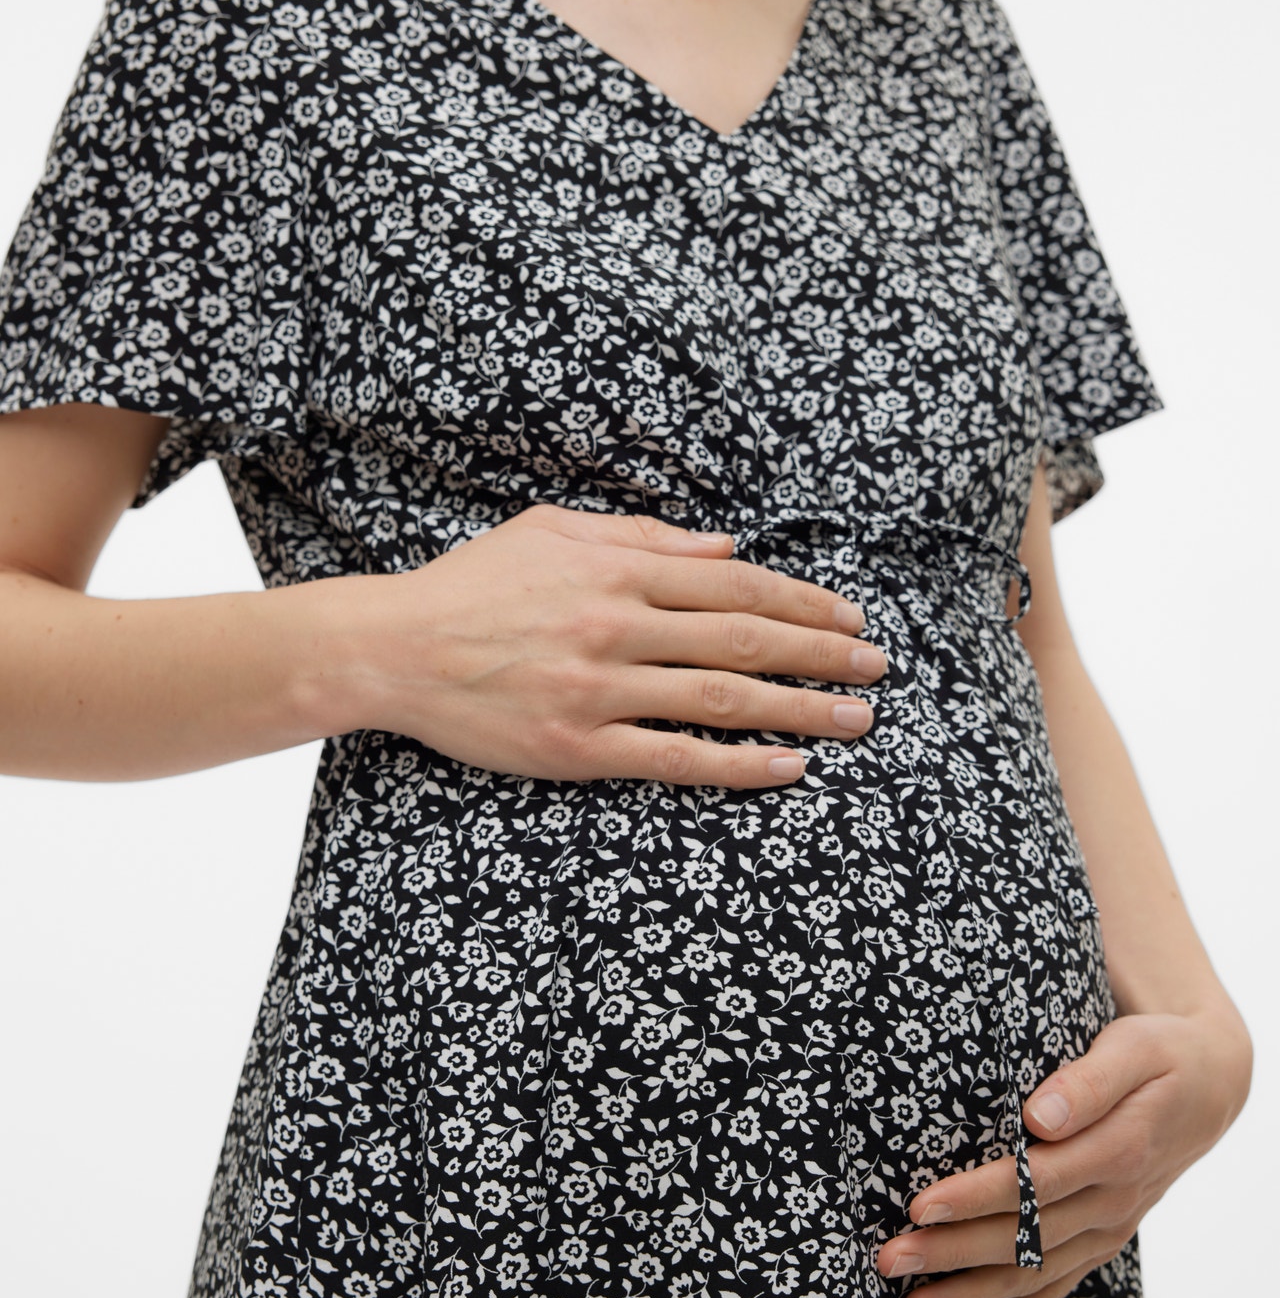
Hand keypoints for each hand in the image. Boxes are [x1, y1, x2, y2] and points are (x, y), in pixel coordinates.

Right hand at [338, 501, 887, 785]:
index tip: (849, 618)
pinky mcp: (579, 746)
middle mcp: (618, 626)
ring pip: (723, 697)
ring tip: (858, 718)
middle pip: (747, 638)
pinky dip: (738, 763)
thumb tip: (726, 548)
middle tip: (878, 667)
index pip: (736, 585)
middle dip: (823, 653)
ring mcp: (600, 690)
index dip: (804, 601)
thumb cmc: (473, 585)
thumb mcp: (555, 531)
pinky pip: (675, 759)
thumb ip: (644, 538)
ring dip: (801, 708)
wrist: (393, 648)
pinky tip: (789, 766)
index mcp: (618, 570)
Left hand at [876, 1003, 1252, 1297]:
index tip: (919, 1205)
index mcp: (1118, 1151)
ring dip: (969, 1295)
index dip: (976, 1197)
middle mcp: (1113, 1201)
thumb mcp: (1133, 1050)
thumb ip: (1088, 1082)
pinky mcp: (1102, 1241)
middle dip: (952, 1253)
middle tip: (889, 1259)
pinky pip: (1054, 1288)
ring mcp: (1109, 1228)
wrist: (1211, 1088)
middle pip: (1024, 1237)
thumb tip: (1040, 1115)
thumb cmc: (1160, 1056)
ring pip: (1033, 1274)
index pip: (1034, 1182)